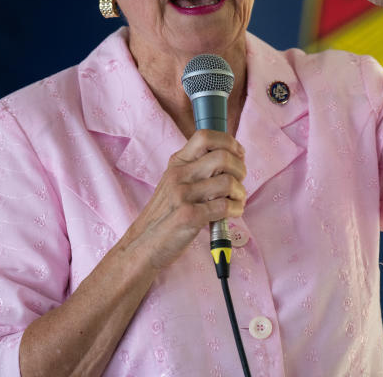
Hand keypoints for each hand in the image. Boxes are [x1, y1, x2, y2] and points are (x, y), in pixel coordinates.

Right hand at [123, 130, 246, 270]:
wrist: (142, 245)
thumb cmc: (164, 215)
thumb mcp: (173, 183)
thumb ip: (196, 169)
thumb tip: (231, 159)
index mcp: (176, 163)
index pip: (205, 136)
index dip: (229, 142)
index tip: (239, 154)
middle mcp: (178, 175)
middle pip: (222, 157)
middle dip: (240, 169)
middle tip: (239, 181)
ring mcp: (182, 195)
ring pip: (227, 182)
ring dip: (240, 192)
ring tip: (237, 201)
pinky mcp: (188, 216)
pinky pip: (224, 206)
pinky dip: (236, 209)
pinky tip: (232, 213)